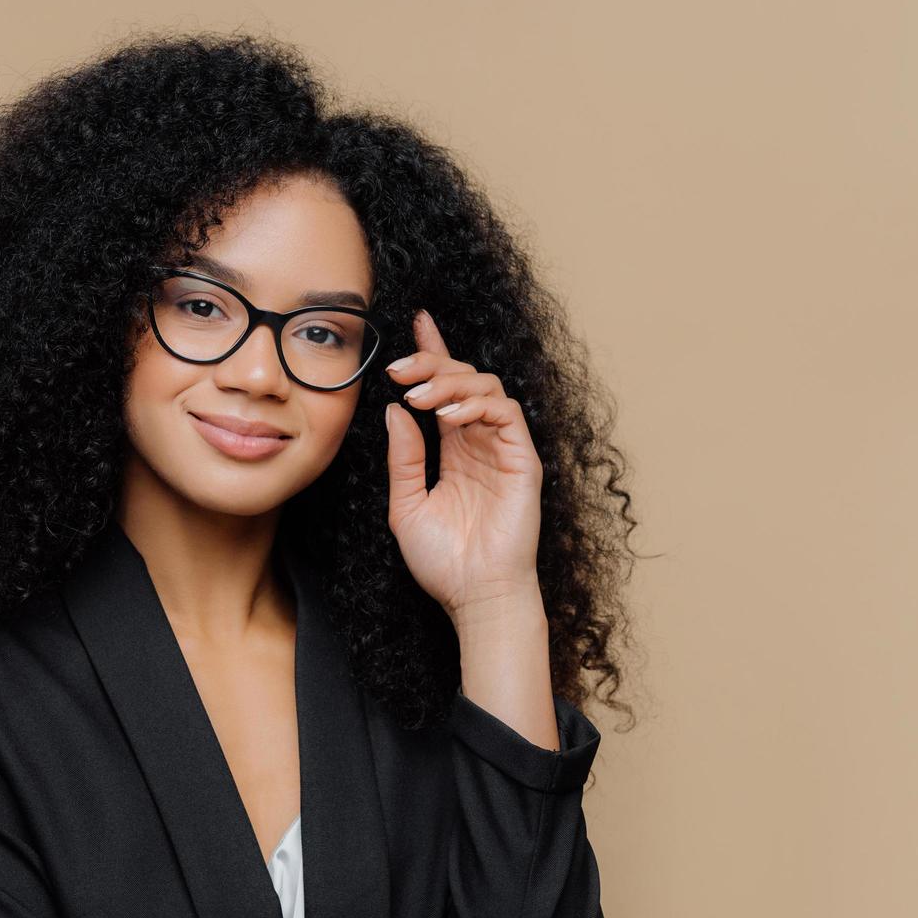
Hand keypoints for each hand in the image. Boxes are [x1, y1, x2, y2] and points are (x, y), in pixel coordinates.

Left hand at [383, 309, 544, 618]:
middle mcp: (479, 442)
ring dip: (448, 383)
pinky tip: (447, 417)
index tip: (418, 322)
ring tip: (416, 398)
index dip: (434, 353)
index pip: (445, 389)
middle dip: (430, 364)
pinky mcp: (523, 460)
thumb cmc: (441, 561)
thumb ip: (403, 457)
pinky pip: (507, 413)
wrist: (473, 596)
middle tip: (399, 369)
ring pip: (486, 387)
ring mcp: (503, 449)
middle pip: (462, 379)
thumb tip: (394, 411)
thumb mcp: (404, 503)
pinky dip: (476, 405)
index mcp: (453, 448)